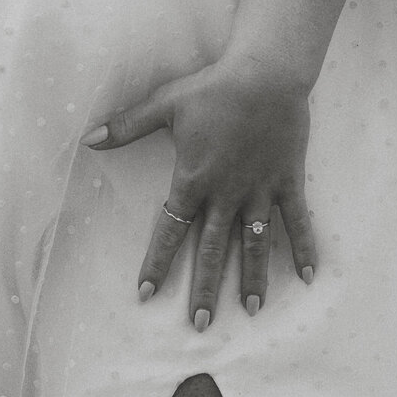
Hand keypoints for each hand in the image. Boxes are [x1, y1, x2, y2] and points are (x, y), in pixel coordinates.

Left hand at [83, 54, 315, 327]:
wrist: (265, 72)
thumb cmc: (214, 87)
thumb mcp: (165, 104)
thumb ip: (127, 126)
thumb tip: (88, 138)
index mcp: (194, 179)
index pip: (171, 230)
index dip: (158, 262)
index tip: (146, 294)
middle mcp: (227, 193)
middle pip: (213, 249)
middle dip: (206, 288)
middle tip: (201, 324)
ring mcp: (259, 190)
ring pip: (254, 244)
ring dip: (253, 278)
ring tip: (253, 310)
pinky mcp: (287, 181)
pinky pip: (297, 221)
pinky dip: (303, 247)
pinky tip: (308, 276)